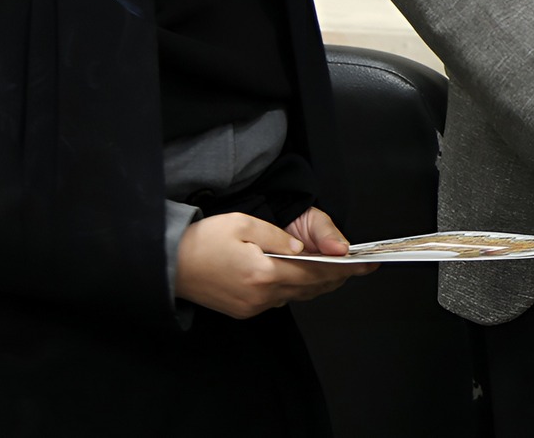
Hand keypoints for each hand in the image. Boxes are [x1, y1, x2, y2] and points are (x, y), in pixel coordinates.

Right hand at [173, 211, 373, 319]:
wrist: (167, 264)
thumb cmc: (203, 240)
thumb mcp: (242, 224)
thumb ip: (278, 237)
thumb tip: (303, 249)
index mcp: (263, 273)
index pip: (314, 272)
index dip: (342, 268)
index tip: (366, 265)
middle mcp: (260, 296)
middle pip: (309, 288)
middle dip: (336, 278)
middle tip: (360, 268)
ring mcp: (252, 307)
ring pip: (296, 296)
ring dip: (317, 284)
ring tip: (338, 272)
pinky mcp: (244, 310)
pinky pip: (278, 300)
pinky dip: (295, 289)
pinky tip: (303, 277)